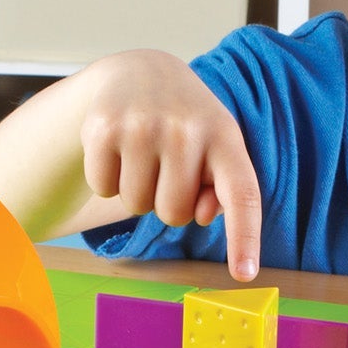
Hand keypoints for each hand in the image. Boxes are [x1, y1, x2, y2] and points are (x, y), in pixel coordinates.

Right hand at [78, 51, 263, 281]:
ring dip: (137, 192)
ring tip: (144, 156)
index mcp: (225, 137)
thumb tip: (203, 215)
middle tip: (166, 168)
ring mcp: (142, 126)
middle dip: (167, 203)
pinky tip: (118, 149)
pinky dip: (107, 179)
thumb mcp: (215, 148)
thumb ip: (220, 188)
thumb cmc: (188, 125)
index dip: (244, 236)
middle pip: (173, 214)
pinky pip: (103, 188)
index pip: (242, 194)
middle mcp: (186, 129)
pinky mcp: (103, 127)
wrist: (142, 73)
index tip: (244, 274)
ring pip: (136, 206)